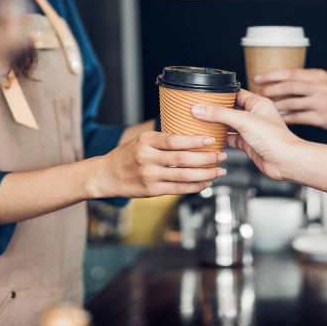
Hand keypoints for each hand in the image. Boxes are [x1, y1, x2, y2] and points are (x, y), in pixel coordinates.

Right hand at [93, 131, 226, 198]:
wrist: (104, 175)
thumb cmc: (125, 156)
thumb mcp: (140, 140)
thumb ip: (162, 139)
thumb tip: (190, 135)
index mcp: (145, 141)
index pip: (174, 140)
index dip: (195, 140)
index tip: (211, 140)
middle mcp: (147, 158)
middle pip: (183, 158)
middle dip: (206, 158)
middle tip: (222, 156)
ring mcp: (149, 176)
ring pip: (183, 175)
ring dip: (205, 174)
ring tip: (219, 171)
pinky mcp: (151, 190)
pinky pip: (178, 189)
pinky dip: (194, 187)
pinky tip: (205, 183)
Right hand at [190, 90, 301, 180]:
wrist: (285, 161)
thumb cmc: (275, 139)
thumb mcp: (244, 121)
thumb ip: (220, 114)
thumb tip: (201, 109)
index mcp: (257, 103)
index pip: (235, 93)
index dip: (220, 94)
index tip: (204, 95)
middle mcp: (254, 115)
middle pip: (229, 109)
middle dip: (215, 110)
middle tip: (199, 109)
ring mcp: (250, 130)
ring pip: (228, 124)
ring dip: (216, 125)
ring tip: (201, 123)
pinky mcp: (247, 144)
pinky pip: (230, 138)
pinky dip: (220, 139)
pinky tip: (211, 138)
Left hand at [255, 69, 326, 132]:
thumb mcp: (324, 81)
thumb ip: (305, 79)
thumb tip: (279, 79)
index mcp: (318, 76)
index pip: (290, 72)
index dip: (271, 75)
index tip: (257, 77)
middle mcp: (319, 87)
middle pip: (288, 86)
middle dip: (269, 90)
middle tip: (257, 94)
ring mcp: (321, 103)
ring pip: (291, 103)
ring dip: (274, 105)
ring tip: (263, 107)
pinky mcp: (321, 117)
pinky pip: (298, 118)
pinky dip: (285, 118)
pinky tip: (276, 119)